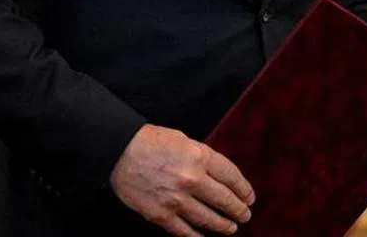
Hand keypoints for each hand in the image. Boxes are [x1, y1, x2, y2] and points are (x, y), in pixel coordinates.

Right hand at [110, 124, 253, 236]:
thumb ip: (202, 158)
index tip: (249, 196)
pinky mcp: (161, 215)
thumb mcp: (182, 140)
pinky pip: (186, 232)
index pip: (231, 177)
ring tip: (231, 228)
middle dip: (239, 210)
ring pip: (210, 220)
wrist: (117, 152)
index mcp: (199, 156)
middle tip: (245, 214)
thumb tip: (220, 177)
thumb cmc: (149, 142)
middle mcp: (191, 179)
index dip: (244, 189)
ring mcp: (176, 200)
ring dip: (224, 226)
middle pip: (225, 200)